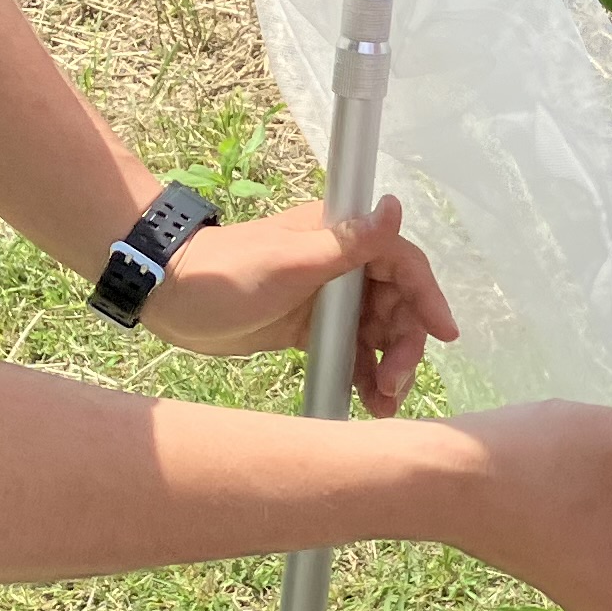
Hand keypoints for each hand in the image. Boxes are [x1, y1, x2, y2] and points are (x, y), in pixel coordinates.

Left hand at [140, 195, 457, 408]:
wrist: (167, 296)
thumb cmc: (227, 273)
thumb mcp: (292, 262)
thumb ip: (349, 243)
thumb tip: (395, 204)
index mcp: (340, 239)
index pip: (402, 264)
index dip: (428, 298)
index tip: (444, 335)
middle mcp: (341, 266)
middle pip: (395, 306)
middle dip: (404, 346)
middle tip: (395, 385)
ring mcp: (326, 299)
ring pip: (376, 333)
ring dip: (387, 367)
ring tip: (384, 406)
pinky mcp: (309, 329)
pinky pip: (350, 352)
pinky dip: (363, 374)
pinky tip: (368, 402)